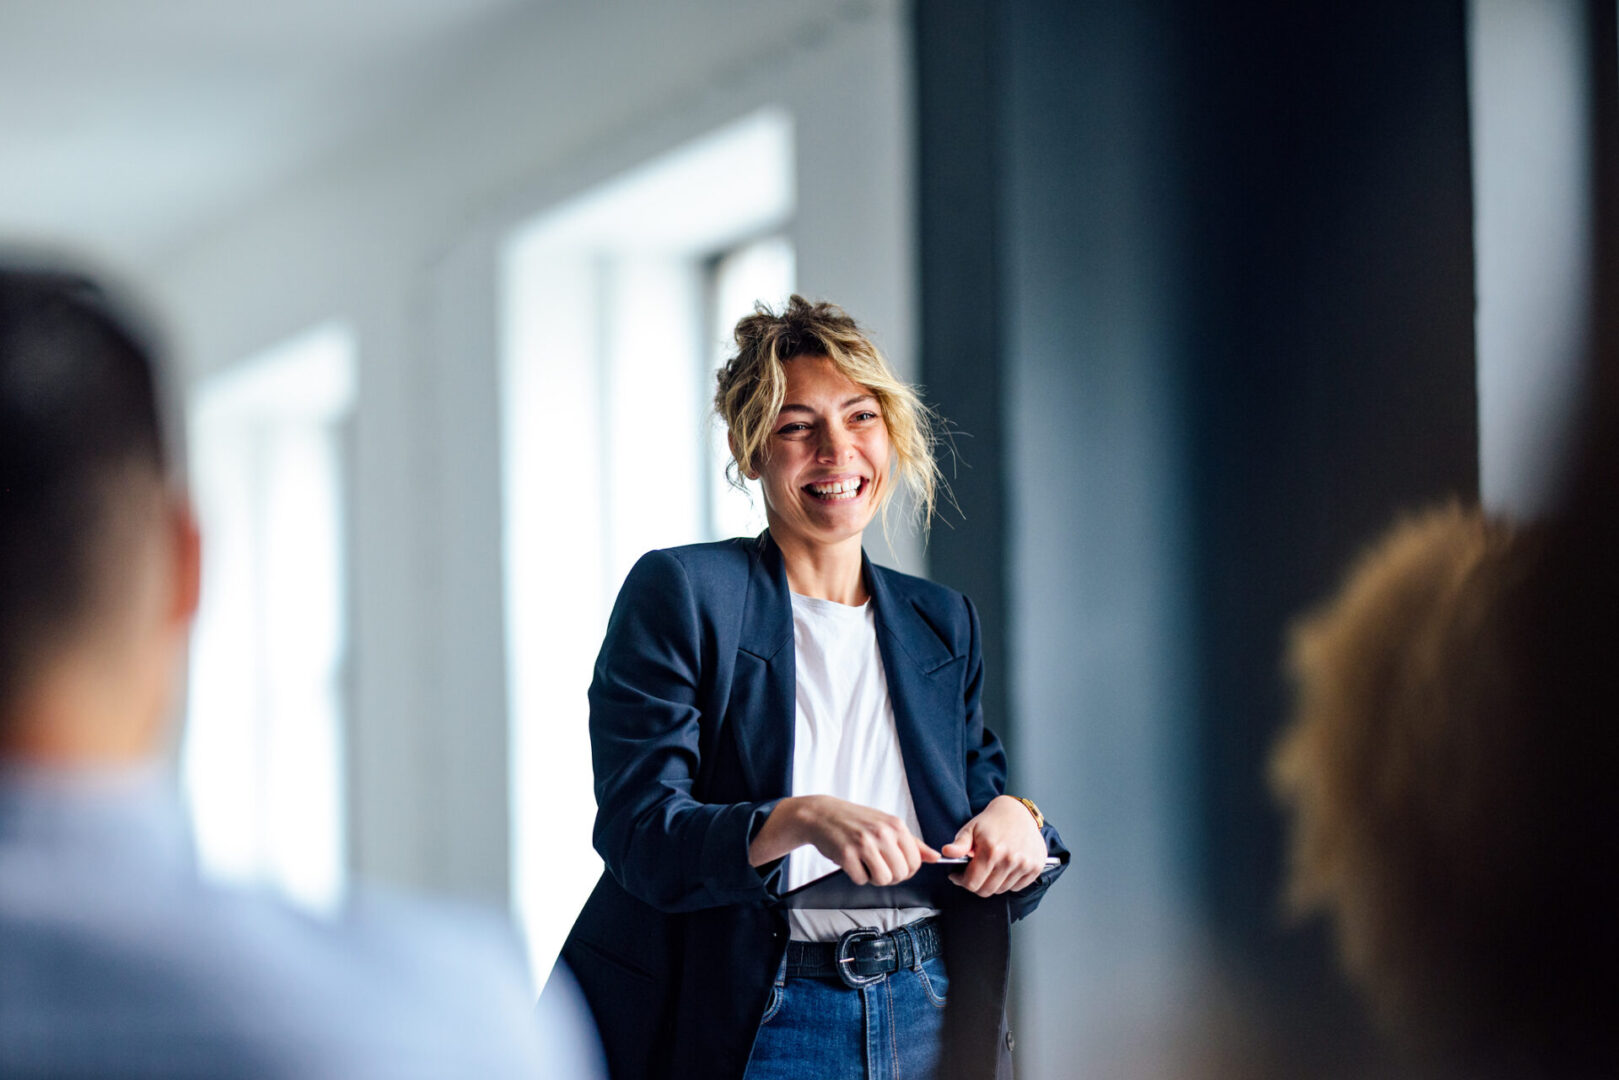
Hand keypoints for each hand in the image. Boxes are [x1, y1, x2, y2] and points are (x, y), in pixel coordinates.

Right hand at [749, 795, 939, 884]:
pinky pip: (861, 880)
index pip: (915, 862)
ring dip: (873, 878)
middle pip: (900, 874)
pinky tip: (851, 861)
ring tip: (865, 864)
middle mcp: (882, 833)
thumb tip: (935, 857)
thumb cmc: (856, 820)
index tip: (894, 865)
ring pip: (883, 880)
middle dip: (890, 876)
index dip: (906, 870)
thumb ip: (913, 843)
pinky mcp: (846, 855)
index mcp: (895, 826)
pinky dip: (856, 876)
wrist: (822, 814)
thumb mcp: (887, 824)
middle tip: (877, 865)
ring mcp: (864, 844)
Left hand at [941, 795, 1046, 896]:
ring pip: (1002, 890)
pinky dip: (1009, 882)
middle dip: (976, 885)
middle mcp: (1010, 859)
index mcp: (992, 850)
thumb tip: (946, 853)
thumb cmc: (992, 821)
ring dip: (993, 883)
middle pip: (987, 890)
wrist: (1019, 812)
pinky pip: (1017, 887)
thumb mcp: (971, 829)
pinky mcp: (1036, 867)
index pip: (972, 883)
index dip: (961, 881)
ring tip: (990, 868)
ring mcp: (1025, 864)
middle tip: (973, 873)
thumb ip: (959, 844)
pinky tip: (1004, 868)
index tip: (958, 876)